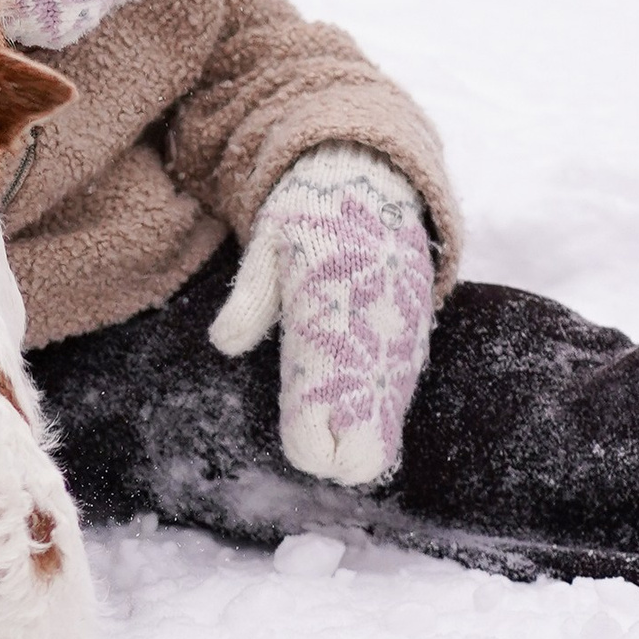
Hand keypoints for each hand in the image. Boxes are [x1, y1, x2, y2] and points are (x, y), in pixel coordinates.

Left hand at [210, 143, 433, 488]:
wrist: (375, 182)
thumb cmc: (311, 215)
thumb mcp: (270, 244)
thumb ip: (250, 300)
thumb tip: (224, 344)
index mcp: (327, 324)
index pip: (317, 425)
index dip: (304, 441)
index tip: (293, 423)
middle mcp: (367, 347)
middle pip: (361, 455)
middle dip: (332, 454)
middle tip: (310, 424)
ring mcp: (397, 349)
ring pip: (384, 436)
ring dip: (355, 434)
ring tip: (327, 405)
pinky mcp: (414, 343)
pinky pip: (398, 402)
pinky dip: (374, 412)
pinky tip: (352, 395)